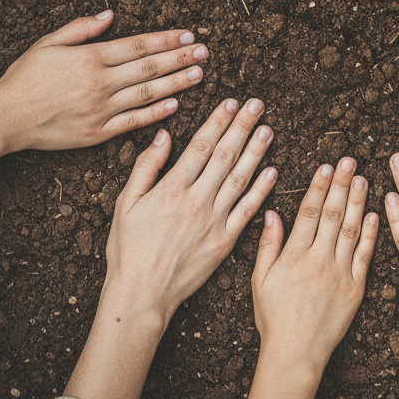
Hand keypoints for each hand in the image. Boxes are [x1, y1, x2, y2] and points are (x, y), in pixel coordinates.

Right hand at [0, 10, 206, 153]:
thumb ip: (81, 27)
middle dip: (180, 58)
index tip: (188, 35)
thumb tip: (111, 14)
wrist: (5, 118)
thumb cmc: (25, 77)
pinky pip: (133, 122)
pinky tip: (175, 104)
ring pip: (147, 93)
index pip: (138, 45)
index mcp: (90, 57)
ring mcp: (101, 110)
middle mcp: (100, 83)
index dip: (166, 40)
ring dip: (176, 83)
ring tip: (199, 74)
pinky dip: (156, 113)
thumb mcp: (48, 43)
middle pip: (149, 67)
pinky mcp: (98, 133)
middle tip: (204, 51)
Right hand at [100, 97, 276, 328]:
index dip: (218, 122)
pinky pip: (247, 211)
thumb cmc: (128, 250)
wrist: (141, 296)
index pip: (200, 146)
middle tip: (257, 105)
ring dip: (257, 152)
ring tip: (268, 129)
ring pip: (240, 179)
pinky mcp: (225, 241)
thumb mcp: (126, 204)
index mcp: (171, 189)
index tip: (231, 102)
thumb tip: (163, 136)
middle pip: (224, 156)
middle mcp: (196, 201)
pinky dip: (261, 190)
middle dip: (242, 127)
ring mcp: (214, 221)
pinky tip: (273, 172)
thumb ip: (146, 167)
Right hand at [252, 158, 376, 373]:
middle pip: (332, 214)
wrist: (296, 355)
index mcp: (295, 255)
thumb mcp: (260, 280)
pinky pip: (365, 256)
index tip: (326, 166)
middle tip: (350, 160)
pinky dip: (371, 234)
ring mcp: (340, 273)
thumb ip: (268, 245)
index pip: (309, 212)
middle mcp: (319, 259)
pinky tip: (376, 214)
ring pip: (351, 229)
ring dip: (358, 202)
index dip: (318, 187)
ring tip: (363, 178)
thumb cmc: (274, 319)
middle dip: (341, 184)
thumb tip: (272, 212)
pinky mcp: (356, 288)